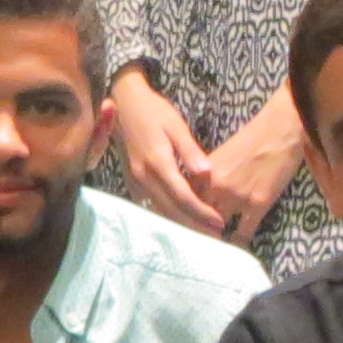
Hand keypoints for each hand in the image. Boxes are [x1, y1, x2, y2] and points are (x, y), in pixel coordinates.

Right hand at [111, 70, 224, 235]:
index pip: (183, 196)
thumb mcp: (176, 125)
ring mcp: (136, 181)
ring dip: (181, 223)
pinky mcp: (132, 182)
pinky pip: (151, 204)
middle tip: (215, 237)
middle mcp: (144, 177)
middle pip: (172, 210)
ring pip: (160, 210)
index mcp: (158, 163)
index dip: (201, 212)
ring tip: (202, 233)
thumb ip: (190, 151)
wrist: (124, 105)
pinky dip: (168, 213)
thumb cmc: (154, 112)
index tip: (219, 223)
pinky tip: (181, 218)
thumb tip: (206, 173)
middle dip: (194, 225)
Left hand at [193, 95, 304, 244]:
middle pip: (197, 217)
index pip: (184, 201)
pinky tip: (236, 249)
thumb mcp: (220, 157)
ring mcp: (236, 197)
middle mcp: (215, 187)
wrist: (278, 131)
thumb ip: (206, 177)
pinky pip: (244, 232)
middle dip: (194, 231)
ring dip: (214, 238)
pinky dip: (239, 242)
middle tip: (193, 244)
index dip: (180, 215)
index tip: (179, 227)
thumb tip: (197, 195)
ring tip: (212, 248)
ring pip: (218, 227)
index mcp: (203, 173)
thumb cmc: (250, 139)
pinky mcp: (257, 204)